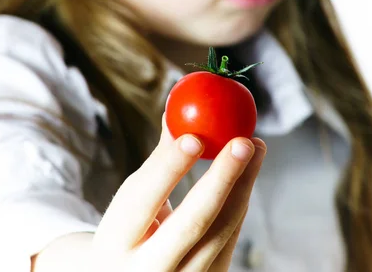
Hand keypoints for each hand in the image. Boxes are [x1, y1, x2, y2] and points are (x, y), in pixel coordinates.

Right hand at [89, 115, 266, 270]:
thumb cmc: (128, 234)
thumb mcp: (129, 204)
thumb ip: (156, 165)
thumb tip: (176, 115)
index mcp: (116, 243)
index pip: (143, 201)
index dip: (170, 168)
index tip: (196, 136)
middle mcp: (148, 271)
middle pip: (192, 223)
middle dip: (222, 179)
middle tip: (243, 142)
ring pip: (221, 232)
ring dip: (243, 186)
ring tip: (255, 147)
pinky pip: (230, 240)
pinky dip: (239, 202)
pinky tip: (247, 175)